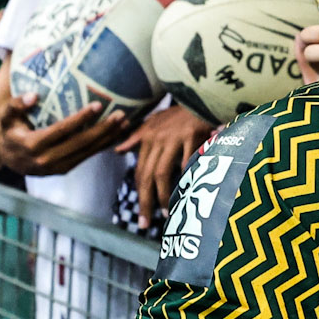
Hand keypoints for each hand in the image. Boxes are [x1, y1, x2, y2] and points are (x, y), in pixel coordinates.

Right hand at [0, 93, 130, 176]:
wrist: (10, 161)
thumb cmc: (10, 132)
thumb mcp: (6, 118)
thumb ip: (16, 105)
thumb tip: (34, 96)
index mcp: (32, 145)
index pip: (61, 130)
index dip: (80, 118)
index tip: (98, 105)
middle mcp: (46, 159)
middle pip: (80, 143)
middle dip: (103, 129)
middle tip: (121, 114)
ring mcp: (58, 167)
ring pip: (88, 152)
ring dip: (108, 138)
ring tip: (126, 123)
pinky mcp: (66, 169)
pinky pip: (88, 156)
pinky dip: (103, 146)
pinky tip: (118, 134)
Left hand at [117, 106, 214, 229]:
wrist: (200, 94)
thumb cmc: (180, 111)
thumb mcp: (154, 120)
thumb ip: (136, 136)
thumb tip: (117, 150)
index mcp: (148, 138)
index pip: (140, 171)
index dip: (140, 194)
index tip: (142, 216)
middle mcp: (157, 139)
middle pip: (147, 176)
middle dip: (145, 202)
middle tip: (145, 224)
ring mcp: (174, 138)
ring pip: (162, 171)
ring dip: (163, 195)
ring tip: (166, 213)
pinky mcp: (192, 135)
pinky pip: (187, 160)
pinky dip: (186, 176)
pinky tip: (188, 192)